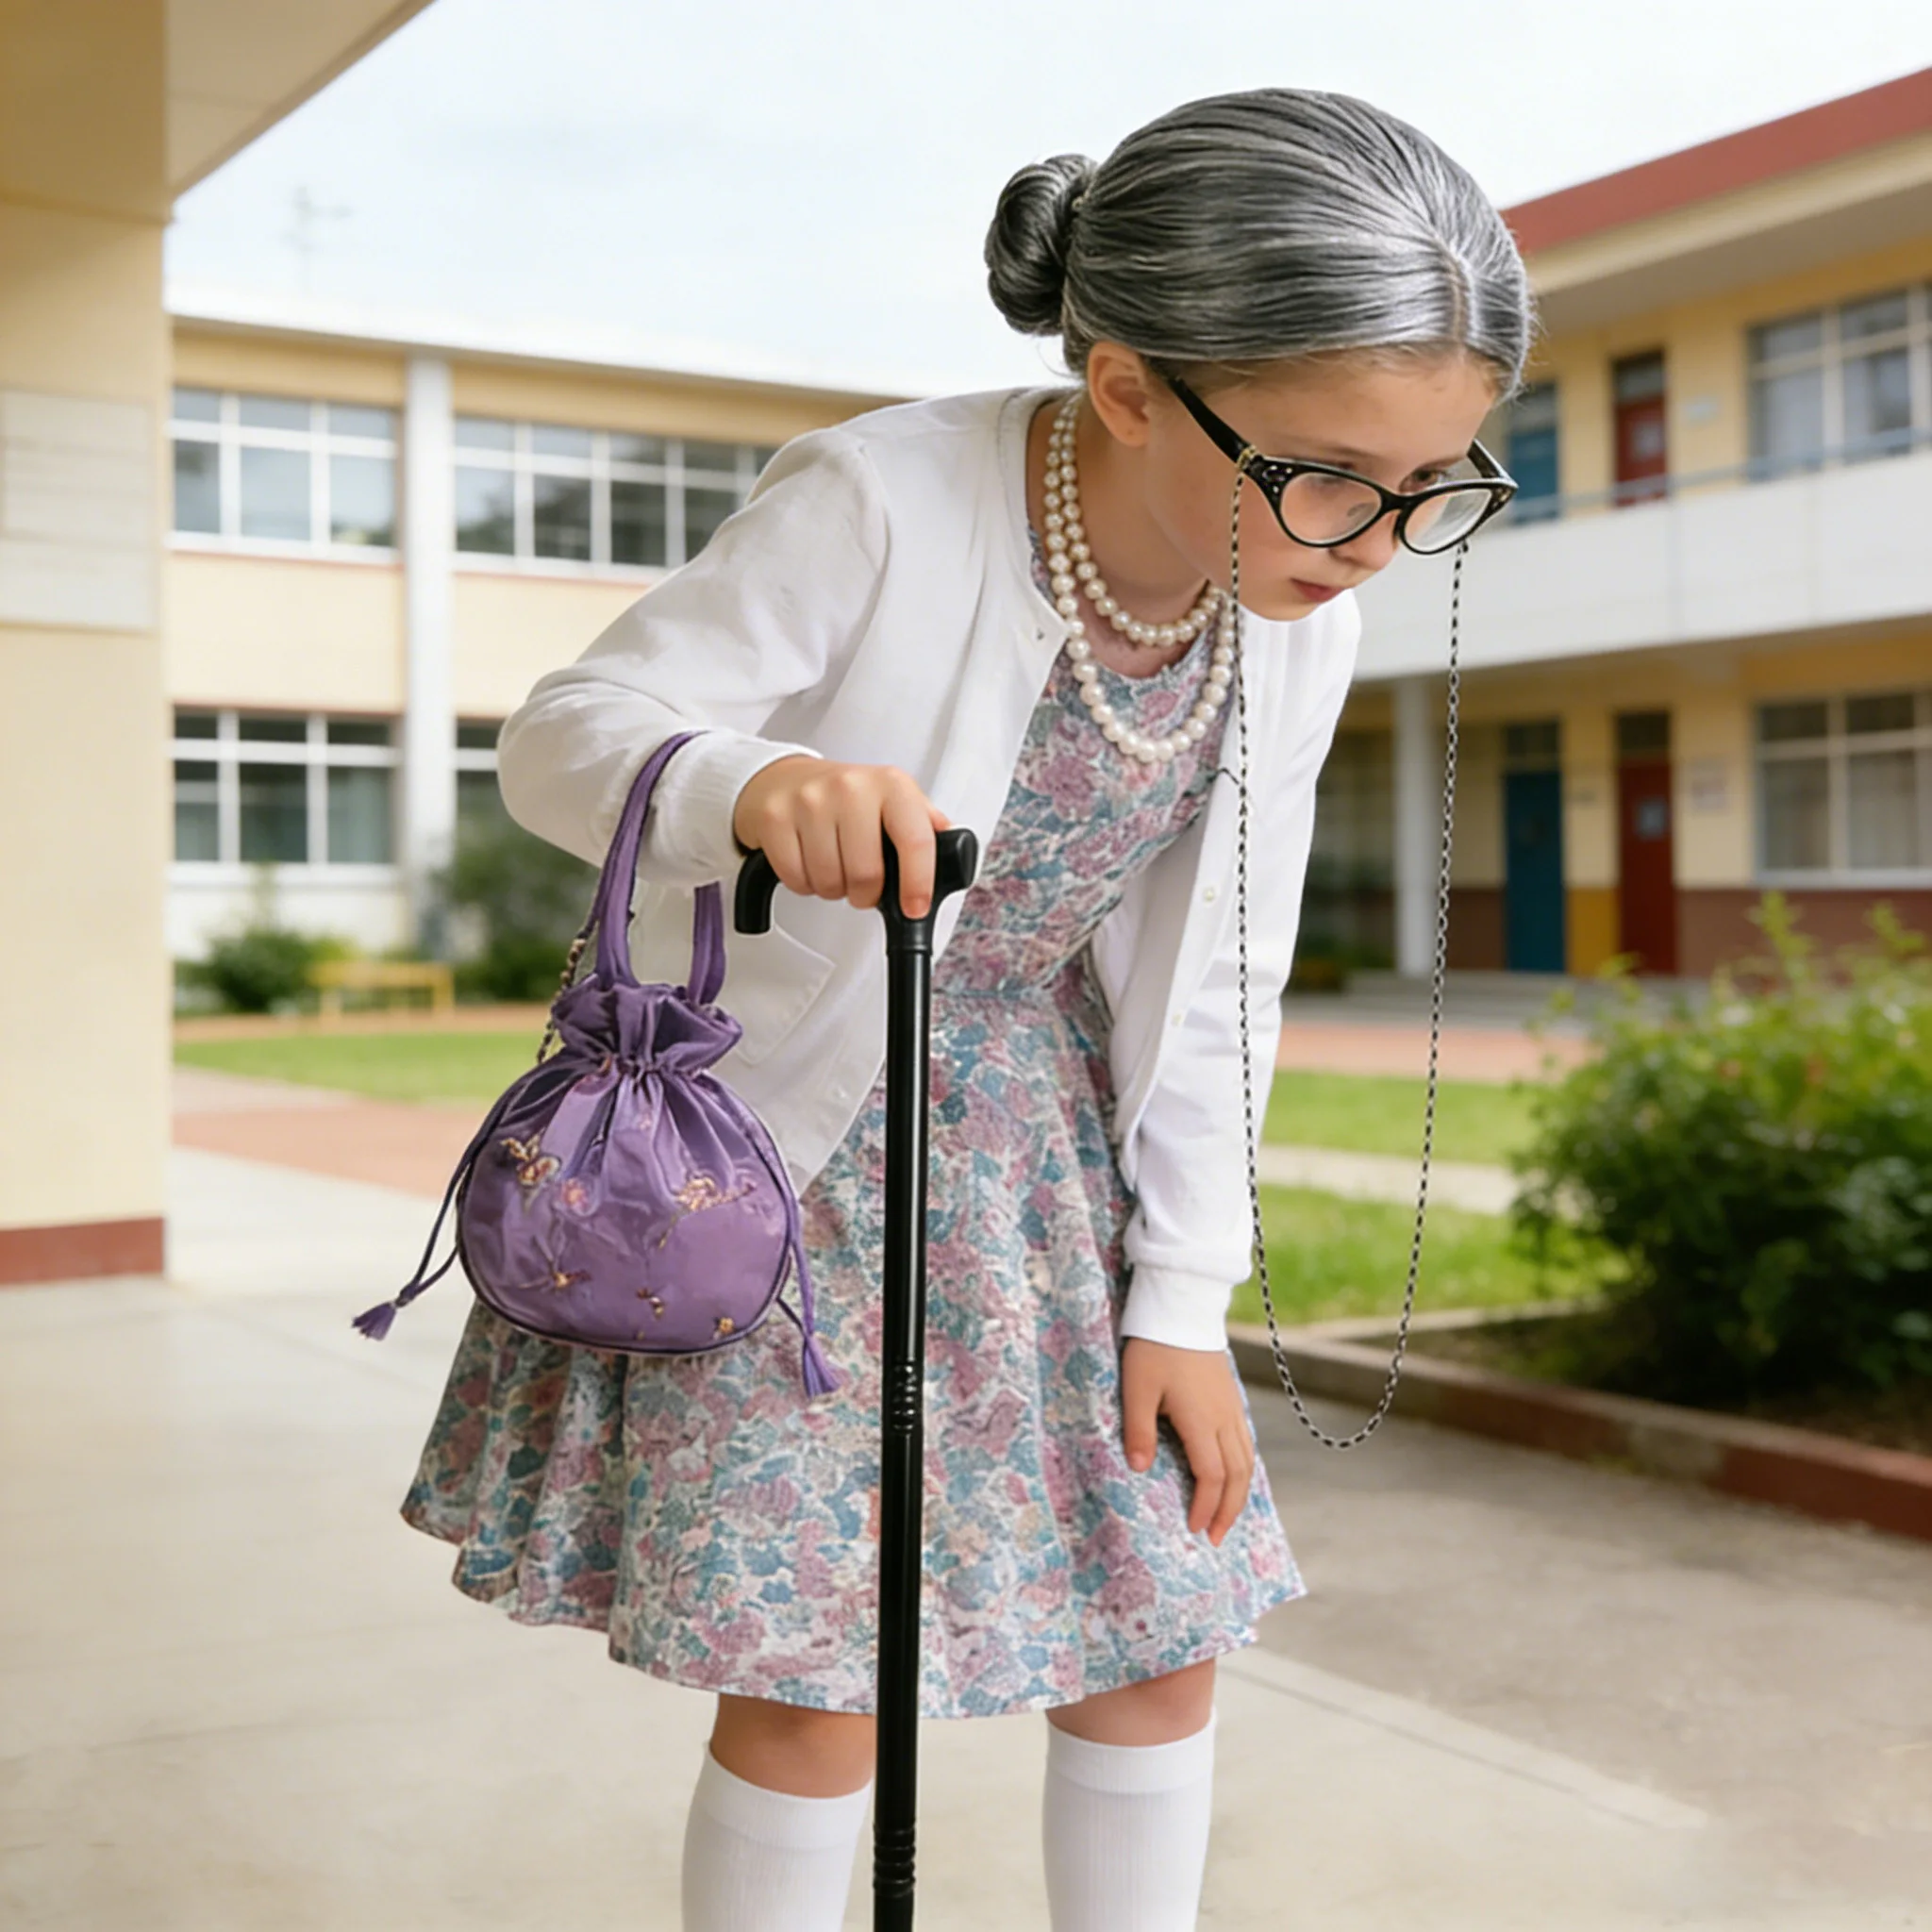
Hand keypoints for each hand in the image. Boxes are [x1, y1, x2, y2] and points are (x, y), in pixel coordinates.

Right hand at [733, 756, 951, 917]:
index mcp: (891, 785)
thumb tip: (954, 856)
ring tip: (833, 867)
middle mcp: (851, 787)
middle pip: (866, 874)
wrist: (783, 778)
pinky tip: (808, 862)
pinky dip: (804, 884)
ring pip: (829, 881)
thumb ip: (924, 826)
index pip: (915, 839)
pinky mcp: (775, 817)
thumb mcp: (892, 800)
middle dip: (865, 894)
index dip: (917, 883)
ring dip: (833, 889)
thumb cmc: (845, 799)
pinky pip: (795, 879)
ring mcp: (809, 801)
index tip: (914, 908)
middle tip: (861, 884)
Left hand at [1120, 1338, 1255, 1547]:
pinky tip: (1234, 1477)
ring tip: (1228, 1517)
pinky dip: (1244, 1469)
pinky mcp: (1232, 1399)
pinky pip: (1247, 1443)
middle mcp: (1224, 1419)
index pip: (1211, 1476)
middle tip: (1217, 1538)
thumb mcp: (1137, 1388)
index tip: (1195, 1529)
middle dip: (1229, 1511)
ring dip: (1240, 1493)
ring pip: (1248, 1460)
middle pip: (1237, 1476)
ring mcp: (1232, 1408)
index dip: (1205, 1506)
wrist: (1183, 1309)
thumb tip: (1139, 1470)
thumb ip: (1139, 1430)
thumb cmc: (1155, 1348)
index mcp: (1201, 1420)